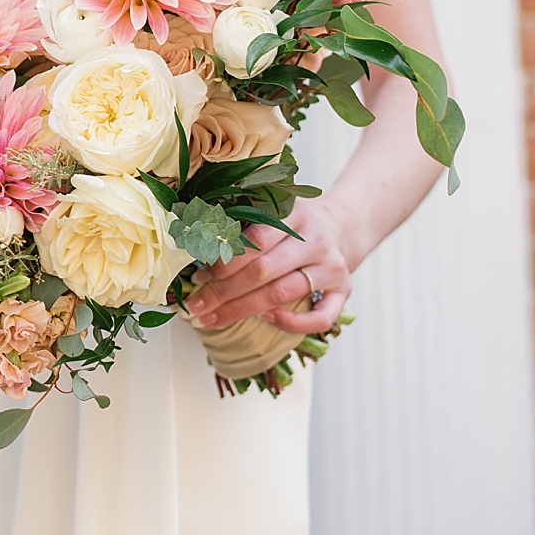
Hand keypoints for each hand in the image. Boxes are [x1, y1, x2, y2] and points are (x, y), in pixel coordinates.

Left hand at [180, 197, 351, 334]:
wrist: (342, 224)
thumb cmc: (292, 223)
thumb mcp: (270, 209)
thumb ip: (238, 221)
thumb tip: (190, 241)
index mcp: (293, 213)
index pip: (254, 240)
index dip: (223, 261)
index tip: (198, 275)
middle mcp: (315, 240)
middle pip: (264, 271)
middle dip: (224, 291)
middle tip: (196, 305)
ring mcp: (332, 266)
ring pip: (284, 294)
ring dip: (242, 310)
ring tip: (212, 317)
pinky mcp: (345, 290)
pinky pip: (321, 317)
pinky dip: (292, 324)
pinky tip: (266, 319)